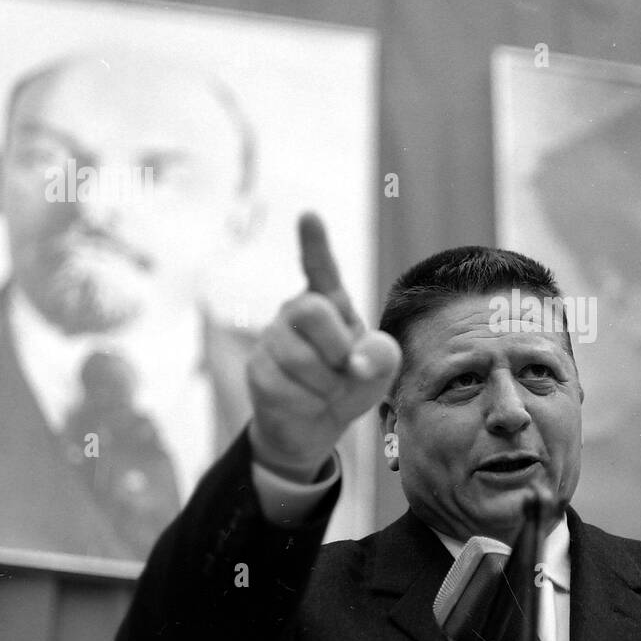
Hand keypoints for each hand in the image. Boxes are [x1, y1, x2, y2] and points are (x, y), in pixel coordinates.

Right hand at [246, 212, 401, 482]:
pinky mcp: (258, 369)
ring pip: (299, 357)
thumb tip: (357, 361)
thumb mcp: (380, 370)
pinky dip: (309, 402)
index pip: (321, 268)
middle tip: (345, 368)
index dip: (314, 243)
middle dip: (335, 347)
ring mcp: (272, 339)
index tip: (309, 216)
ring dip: (325, 383)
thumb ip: (382, 357)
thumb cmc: (350, 383)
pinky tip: (307, 401)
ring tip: (326, 388)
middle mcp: (296, 312)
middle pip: (310, 312)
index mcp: (330, 302)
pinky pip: (287, 387)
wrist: (316, 424)